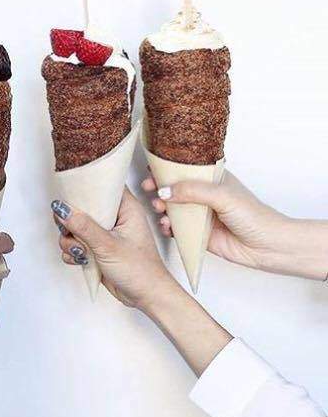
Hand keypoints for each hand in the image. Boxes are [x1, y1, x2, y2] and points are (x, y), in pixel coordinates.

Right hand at [53, 189, 180, 310]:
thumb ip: (84, 226)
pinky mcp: (97, 248)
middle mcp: (115, 218)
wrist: (146, 297)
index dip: (86, 187)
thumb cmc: (140, 270)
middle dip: (71, 221)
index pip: (104, 185)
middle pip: (83, 207)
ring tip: (81, 252)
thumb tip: (62, 209)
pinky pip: (75, 244)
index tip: (70, 193)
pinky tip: (82, 261)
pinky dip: (73, 253)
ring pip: (75, 227)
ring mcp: (105, 233)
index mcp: (126, 208)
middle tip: (72, 231)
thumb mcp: (108, 246)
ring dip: (71, 240)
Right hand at [143, 170, 327, 279]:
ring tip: (161, 211)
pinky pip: (177, 229)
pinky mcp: (198, 234)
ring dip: (162, 209)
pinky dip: (168, 228)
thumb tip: (165, 191)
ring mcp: (201, 215)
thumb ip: (192, 191)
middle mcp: (205, 196)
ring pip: (173, 209)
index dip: (166, 169)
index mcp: (212, 180)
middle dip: (159, 189)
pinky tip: (168, 227)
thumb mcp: (221, 196)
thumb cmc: (254, 216)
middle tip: (150, 191)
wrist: (268, 246)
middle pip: (175, 189)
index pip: (185, 169)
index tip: (151, 171)